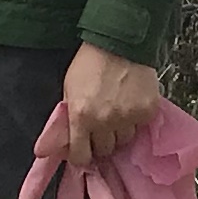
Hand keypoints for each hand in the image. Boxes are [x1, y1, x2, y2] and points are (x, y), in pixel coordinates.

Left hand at [60, 42, 162, 165]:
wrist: (119, 41)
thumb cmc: (89, 63)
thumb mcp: (68, 90)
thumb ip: (65, 120)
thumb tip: (50, 150)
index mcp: (81, 117)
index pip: (81, 156)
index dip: (82, 155)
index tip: (84, 149)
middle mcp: (105, 121)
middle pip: (105, 150)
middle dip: (101, 141)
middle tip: (101, 126)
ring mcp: (128, 117)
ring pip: (124, 141)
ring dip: (119, 131)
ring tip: (118, 113)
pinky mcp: (147, 111)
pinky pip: (140, 127)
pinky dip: (135, 120)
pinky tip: (131, 104)